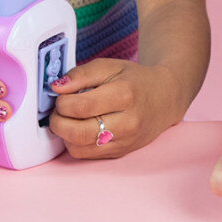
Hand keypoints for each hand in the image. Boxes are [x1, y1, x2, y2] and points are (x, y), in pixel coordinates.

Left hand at [48, 58, 182, 158]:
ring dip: (65, 134)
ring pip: (78, 148)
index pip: (80, 107)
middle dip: (58, 121)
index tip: (61, 95)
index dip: (62, 102)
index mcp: (125, 95)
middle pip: (78, 133)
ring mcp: (125, 141)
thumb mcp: (110, 66)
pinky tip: (82, 127)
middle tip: (59, 110)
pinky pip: (86, 155)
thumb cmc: (136, 80)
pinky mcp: (120, 153)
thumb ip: (81, 74)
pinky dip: (76, 142)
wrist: (164, 98)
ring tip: (71, 118)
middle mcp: (127, 122)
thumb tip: (56, 88)